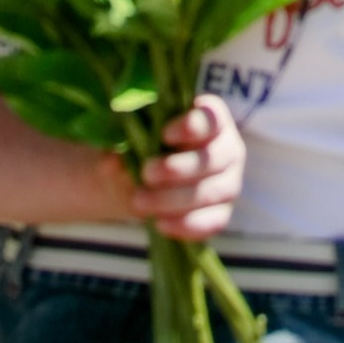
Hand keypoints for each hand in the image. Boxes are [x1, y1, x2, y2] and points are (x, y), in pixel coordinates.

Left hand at [101, 94, 244, 243]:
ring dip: (175, 199)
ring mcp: (228, 182)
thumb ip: (123, 144)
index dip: (192, 127)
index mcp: (211, 117)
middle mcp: (227, 147)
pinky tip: (160, 224)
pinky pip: (213, 222)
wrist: (143, 179)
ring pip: (211, 192)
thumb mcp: (130, 138)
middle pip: (213, 158)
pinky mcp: (222, 212)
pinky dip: (187, 225)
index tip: (164, 134)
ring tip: (140, 202)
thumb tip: (115, 161)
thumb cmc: (144, 145)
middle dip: (179, 168)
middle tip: (146, 173)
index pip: (211, 118)